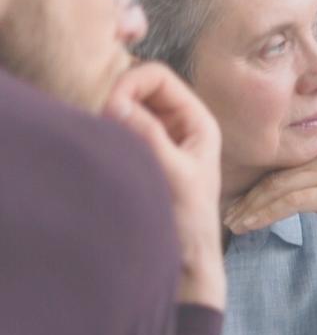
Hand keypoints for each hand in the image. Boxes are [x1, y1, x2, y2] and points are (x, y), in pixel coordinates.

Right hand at [103, 62, 224, 308]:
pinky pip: (120, 129)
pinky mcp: (143, 156)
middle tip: (100, 124)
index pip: (157, 76)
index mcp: (198, 121)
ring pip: (126, 107)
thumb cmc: (189, 219)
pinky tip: (104, 149)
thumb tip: (115, 102)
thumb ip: (147, 136)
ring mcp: (160, 139)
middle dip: (116, 97)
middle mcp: (180, 124)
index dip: (130, 82)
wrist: (187, 259)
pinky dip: (107, 132)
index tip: (108, 107)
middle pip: (139, 87)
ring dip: (110, 116)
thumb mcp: (172, 174)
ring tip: (104, 139)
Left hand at [222, 145, 316, 264]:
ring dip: (250, 208)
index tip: (233, 202)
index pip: (277, 164)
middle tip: (226, 217)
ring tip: (233, 225)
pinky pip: (290, 201)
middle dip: (245, 198)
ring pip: (276, 188)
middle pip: (272, 175)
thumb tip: (277, 192)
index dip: (251, 183)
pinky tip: (251, 226)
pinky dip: (266, 214)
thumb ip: (310, 183)